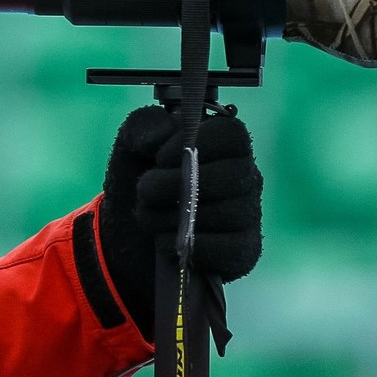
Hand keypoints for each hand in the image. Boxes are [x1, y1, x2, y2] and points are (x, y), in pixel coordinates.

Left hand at [97, 104, 262, 337]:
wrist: (127, 237)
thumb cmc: (139, 182)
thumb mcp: (131, 146)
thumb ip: (144, 125)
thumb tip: (165, 133)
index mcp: (224, 145)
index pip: (233, 134)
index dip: (197, 143)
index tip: (161, 157)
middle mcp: (244, 177)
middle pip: (235, 175)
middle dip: (179, 185)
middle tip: (146, 191)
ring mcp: (248, 215)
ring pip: (231, 213)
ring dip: (179, 218)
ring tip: (151, 218)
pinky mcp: (243, 251)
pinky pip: (232, 248)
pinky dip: (193, 246)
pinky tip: (166, 241)